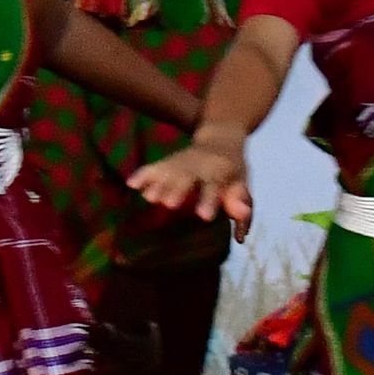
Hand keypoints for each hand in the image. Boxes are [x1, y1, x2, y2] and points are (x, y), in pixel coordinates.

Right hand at [128, 135, 250, 230]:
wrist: (221, 138)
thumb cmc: (232, 170)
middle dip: (178, 189)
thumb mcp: (242, 185)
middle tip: (169, 204)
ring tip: (149, 198)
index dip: (209, 200)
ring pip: (169, 172)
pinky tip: (131, 185)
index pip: (214, 186)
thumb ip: (241, 207)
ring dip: (159, 184)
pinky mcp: (168, 161)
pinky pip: (154, 167)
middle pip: (187, 177)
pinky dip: (143, 175)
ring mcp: (182, 162)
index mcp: (221, 171)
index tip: (204, 216)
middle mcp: (200, 165)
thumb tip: (240, 236)